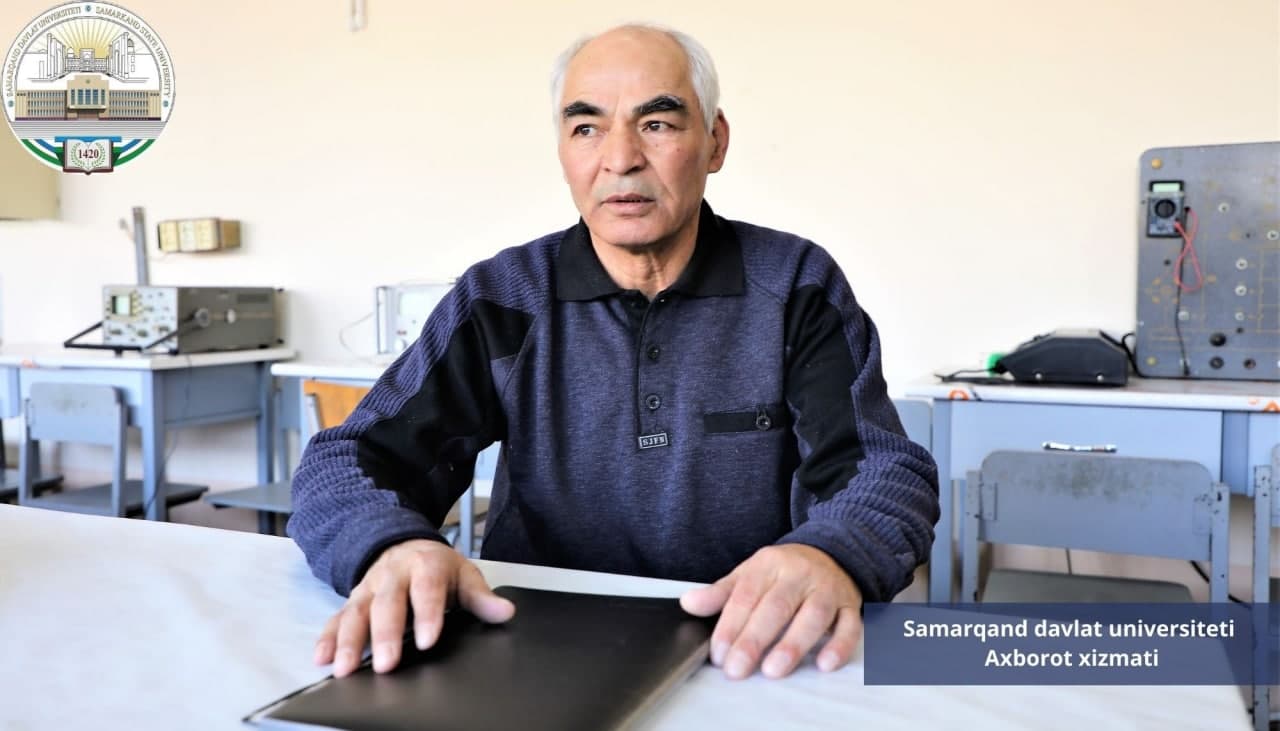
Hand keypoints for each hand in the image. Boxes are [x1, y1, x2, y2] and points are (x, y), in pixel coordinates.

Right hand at [314, 538, 515, 676]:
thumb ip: (482, 597)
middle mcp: (393, 575)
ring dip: (349, 641)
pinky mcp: (352, 601)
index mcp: (425, 566)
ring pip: (356, 613)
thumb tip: (505, 612)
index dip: (427, 615)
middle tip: (387, 664)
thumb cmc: (436, 567)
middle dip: (386, 635)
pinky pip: (337, 618)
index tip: (428, 640)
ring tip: (346, 668)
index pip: (427, 590)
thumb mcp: (463, 574)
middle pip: (387, 604)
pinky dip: (328, 638)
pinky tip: (322, 658)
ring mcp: (369, 588)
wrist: (403, 545)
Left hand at [679, 544, 861, 679]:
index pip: (745, 596)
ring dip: (793, 643)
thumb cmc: (784, 570)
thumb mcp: (750, 573)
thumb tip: (689, 603)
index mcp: (768, 565)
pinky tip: (825, 663)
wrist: (833, 550)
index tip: (718, 654)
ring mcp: (827, 589)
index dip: (730, 626)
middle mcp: (799, 574)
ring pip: (813, 615)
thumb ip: (721, 592)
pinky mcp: (850, 604)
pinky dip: (840, 645)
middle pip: (776, 607)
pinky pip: (850, 625)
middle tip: (737, 668)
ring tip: (774, 670)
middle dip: (755, 640)